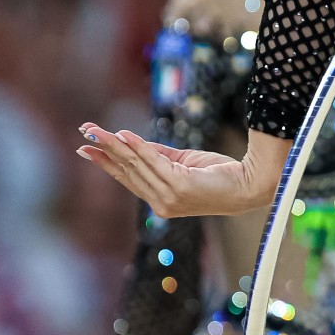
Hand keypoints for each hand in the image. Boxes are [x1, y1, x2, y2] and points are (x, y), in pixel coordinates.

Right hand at [76, 123, 284, 216]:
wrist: (250, 185)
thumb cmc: (221, 175)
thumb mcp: (185, 162)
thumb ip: (159, 155)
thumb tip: (132, 142)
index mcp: (161, 200)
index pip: (127, 179)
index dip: (106, 163)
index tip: (85, 149)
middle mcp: (161, 203)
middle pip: (126, 171)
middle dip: (103, 151)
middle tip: (84, 133)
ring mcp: (169, 197)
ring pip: (136, 165)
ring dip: (114, 146)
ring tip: (96, 131)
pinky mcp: (180, 187)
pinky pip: (154, 161)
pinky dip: (138, 147)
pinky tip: (123, 135)